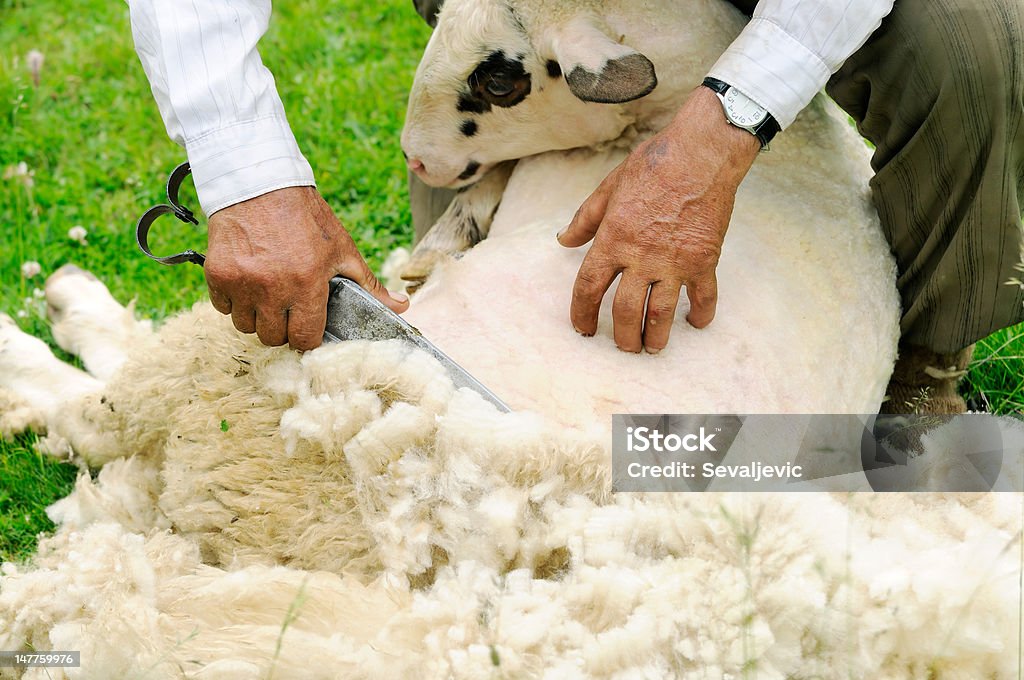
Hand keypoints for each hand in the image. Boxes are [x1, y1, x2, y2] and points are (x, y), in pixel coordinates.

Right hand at [204, 186, 407, 350]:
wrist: (261, 183)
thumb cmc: (307, 218)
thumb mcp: (343, 248)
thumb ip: (370, 284)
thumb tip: (402, 306)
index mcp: (307, 284)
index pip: (303, 339)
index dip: (307, 337)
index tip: (307, 327)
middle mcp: (272, 288)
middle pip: (272, 338)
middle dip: (282, 329)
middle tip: (287, 309)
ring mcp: (241, 283)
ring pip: (245, 326)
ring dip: (257, 317)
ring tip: (267, 295)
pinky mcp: (217, 274)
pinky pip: (222, 308)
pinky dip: (233, 301)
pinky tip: (248, 283)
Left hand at [557, 87, 760, 352]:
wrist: (702, 152)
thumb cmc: (654, 164)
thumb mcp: (609, 187)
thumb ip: (585, 219)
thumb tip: (563, 240)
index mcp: (613, 239)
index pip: (588, 287)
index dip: (582, 313)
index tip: (582, 328)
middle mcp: (641, 257)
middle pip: (625, 311)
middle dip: (622, 336)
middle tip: (624, 347)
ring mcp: (675, 262)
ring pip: (661, 313)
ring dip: (655, 336)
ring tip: (652, 347)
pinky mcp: (704, 260)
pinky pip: (703, 297)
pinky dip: (700, 315)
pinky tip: (695, 323)